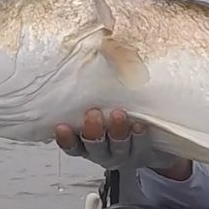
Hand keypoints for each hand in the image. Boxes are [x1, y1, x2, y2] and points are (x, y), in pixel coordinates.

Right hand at [54, 108, 191, 179]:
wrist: (147, 144)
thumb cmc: (114, 119)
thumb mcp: (99, 109)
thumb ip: (90, 95)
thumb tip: (93, 54)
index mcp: (85, 143)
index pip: (71, 144)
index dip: (65, 138)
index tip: (61, 126)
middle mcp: (101, 151)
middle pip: (93, 146)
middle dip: (93, 131)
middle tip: (93, 114)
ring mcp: (121, 154)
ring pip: (117, 147)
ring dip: (117, 132)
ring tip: (118, 114)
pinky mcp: (141, 153)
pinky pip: (139, 147)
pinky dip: (138, 137)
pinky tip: (139, 126)